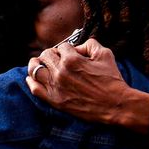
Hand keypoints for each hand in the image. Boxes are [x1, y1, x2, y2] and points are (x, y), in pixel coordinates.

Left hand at [26, 38, 148, 130]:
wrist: (115, 105)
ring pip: (35, 69)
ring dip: (37, 64)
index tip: (71, 54)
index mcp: (72, 59)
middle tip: (58, 58)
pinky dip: (32, 81)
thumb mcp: (105, 55)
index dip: (67, 48)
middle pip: (45, 55)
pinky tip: (34, 78)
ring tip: (41, 64)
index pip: (61, 46)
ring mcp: (56, 87)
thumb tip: (77, 46)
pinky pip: (34, 88)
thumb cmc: (112, 80)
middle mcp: (61, 72)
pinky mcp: (54, 100)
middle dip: (52, 54)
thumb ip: (90, 44)